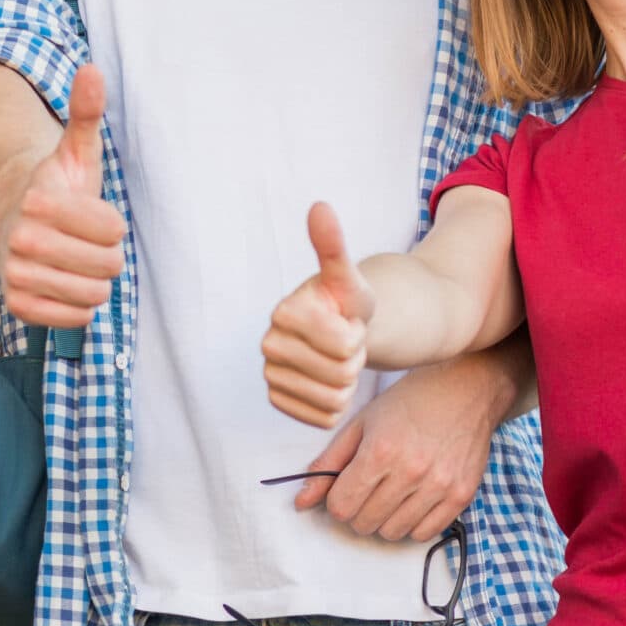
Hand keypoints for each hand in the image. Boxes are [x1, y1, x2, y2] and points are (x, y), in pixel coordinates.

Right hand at [0, 64, 124, 328]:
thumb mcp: (74, 151)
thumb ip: (84, 114)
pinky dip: (78, 309)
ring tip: (79, 265)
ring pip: (92, 295)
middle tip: (90, 245)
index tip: (96, 217)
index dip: (111, 225)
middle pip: (106, 266)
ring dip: (94, 283)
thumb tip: (91, 70)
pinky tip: (68, 288)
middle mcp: (21, 237)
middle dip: (107, 257)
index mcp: (39, 199)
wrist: (10, 224)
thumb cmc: (56, 188)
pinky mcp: (17, 303)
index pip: (113, 228)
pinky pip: (70, 320)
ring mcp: (16, 272)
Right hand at [262, 203, 373, 428]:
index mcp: (283, 313)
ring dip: (346, 383)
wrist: (339, 330)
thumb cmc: (346, 303)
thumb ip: (332, 245)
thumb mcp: (348, 277)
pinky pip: (323, 418)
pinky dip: (336, 405)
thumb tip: (319, 206)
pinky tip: (328, 381)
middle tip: (345, 342)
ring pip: (333, 400)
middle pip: (340, 374)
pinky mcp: (278, 402)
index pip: (344, 344)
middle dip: (354, 360)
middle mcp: (268, 346)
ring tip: (338, 360)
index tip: (347, 321)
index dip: (357, 334)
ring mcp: (270, 376)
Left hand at [289, 356, 503, 541]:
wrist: (466, 389)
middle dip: (358, 511)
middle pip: (365, 523)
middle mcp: (411, 472)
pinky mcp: (462, 495)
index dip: (336, 501)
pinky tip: (412, 500)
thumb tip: (301, 502)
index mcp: (380, 451)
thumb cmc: (408, 402)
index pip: (341, 506)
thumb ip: (328, 464)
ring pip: (393, 533)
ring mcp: (440, 486)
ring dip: (384, 519)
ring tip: (390, 493)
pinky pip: (425, 534)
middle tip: (367, 490)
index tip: (345, 488)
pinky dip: (413, 524)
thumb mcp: (361, 423)